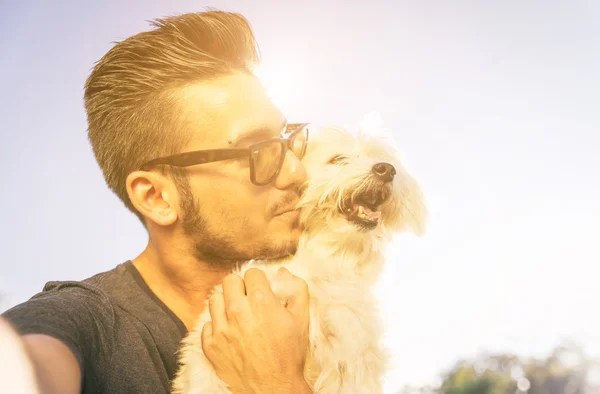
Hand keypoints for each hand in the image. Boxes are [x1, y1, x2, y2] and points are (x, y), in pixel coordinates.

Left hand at [202, 267, 310, 393]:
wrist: (274, 388)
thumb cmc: (290, 354)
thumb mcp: (302, 318)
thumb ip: (297, 288)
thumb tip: (283, 273)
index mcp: (261, 300)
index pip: (251, 272)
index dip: (259, 280)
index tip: (262, 290)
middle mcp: (238, 310)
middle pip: (229, 280)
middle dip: (240, 287)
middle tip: (249, 299)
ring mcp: (221, 328)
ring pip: (214, 299)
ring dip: (226, 304)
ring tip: (237, 315)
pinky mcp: (210, 345)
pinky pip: (207, 324)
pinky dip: (217, 327)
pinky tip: (230, 334)